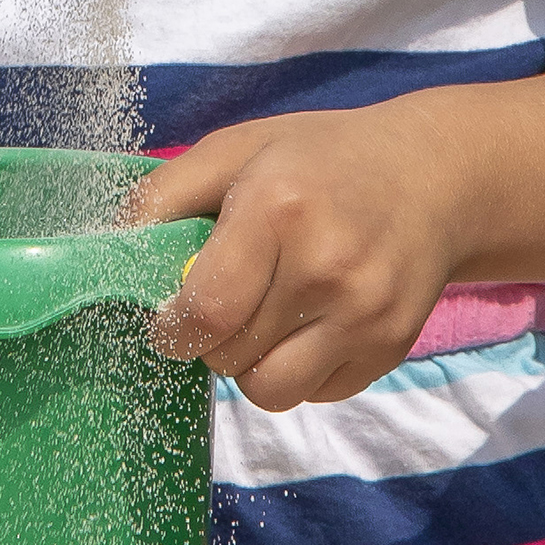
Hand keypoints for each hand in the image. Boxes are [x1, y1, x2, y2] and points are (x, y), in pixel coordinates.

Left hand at [122, 106, 472, 410]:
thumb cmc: (319, 160)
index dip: (172, 329)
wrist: (435, 177)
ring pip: (270, 392)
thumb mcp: (238, 149)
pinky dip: (297, 371)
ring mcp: (366, 315)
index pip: (207, 310)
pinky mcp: (390, 348)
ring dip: (251, 366)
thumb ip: (166, 194)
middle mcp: (328, 268)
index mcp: (280, 210)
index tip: (169, 320)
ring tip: (264, 319)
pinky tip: (309, 323)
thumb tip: (108, 248)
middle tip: (223, 303)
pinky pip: (314, 395)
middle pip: (229, 356)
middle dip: (209, 341)